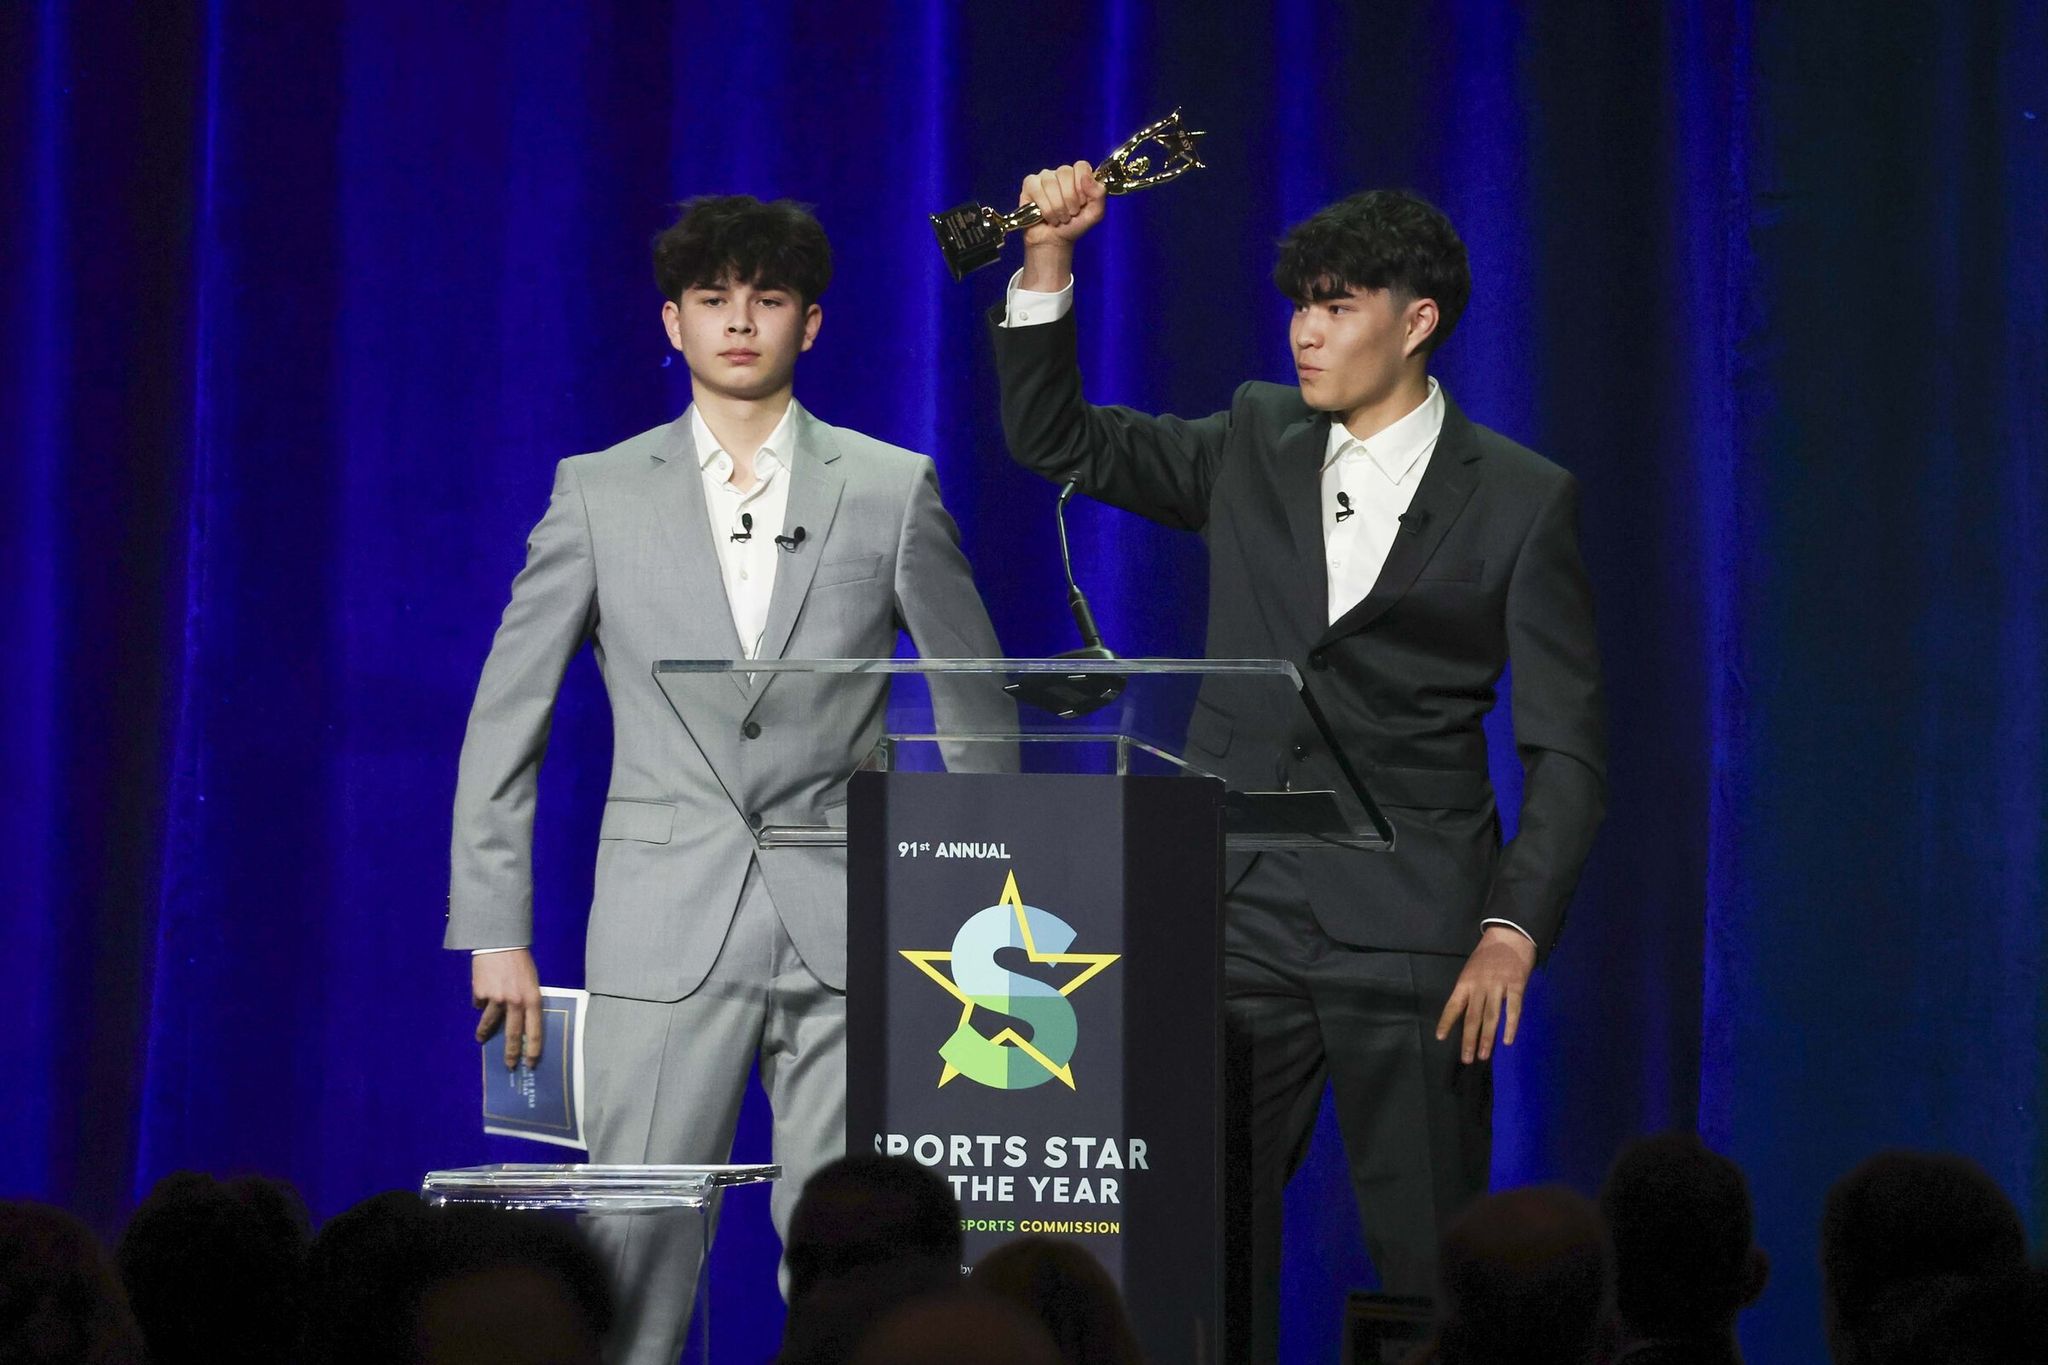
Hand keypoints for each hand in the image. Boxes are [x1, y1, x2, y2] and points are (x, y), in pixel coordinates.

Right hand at [472, 949, 542, 1069]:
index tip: (530, 1063)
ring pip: (490, 1023)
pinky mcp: (481, 993)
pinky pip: (480, 1004)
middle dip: (511, 1053)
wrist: (499, 942)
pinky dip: (480, 1002)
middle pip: (513, 1034)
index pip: (536, 1030)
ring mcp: (497, 999)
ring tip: (480, 1039)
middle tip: (509, 1065)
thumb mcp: (531, 982)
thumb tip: (521, 1022)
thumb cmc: (520, 962)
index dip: (533, 1049)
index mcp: (533, 998)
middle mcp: (516, 1002)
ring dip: (484, 1033)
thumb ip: (527, 1001)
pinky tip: (481, 995)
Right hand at [1017, 161, 1106, 290]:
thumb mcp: (1095, 213)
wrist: (1056, 241)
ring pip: (1050, 183)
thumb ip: (1099, 194)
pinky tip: (1047, 217)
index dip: (1082, 185)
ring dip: (1057, 207)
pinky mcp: (1030, 185)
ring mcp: (1044, 177)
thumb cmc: (1074, 225)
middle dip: (1069, 199)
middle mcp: (1061, 173)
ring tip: (1060, 217)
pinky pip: (1037, 189)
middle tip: (1071, 213)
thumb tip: (1086, 177)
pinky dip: (1045, 208)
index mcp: (1078, 176)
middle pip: (1065, 172)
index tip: (1081, 202)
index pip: (1081, 166)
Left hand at [1435, 927, 1536, 1063]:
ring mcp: (1498, 986)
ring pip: (1492, 1016)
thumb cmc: (1488, 955)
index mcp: (1466, 981)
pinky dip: (1511, 1026)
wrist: (1510, 935)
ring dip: (1487, 1038)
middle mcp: (1480, 985)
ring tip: (1483, 1055)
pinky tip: (1508, 1041)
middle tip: (1467, 1058)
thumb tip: (1464, 1014)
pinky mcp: (1516, 985)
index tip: (1441, 1037)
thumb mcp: (1471, 969)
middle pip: (1473, 1016)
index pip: (1453, 1005)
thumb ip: (1469, 990)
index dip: (1447, 1021)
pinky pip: (1514, 1010)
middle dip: (1469, 1039)